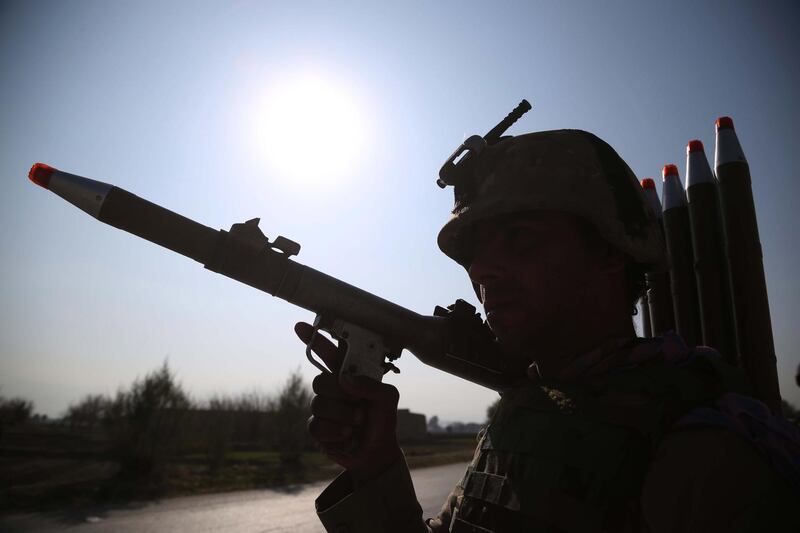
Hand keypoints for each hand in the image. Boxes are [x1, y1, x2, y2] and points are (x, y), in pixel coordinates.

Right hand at [295, 322, 403, 485]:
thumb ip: (371, 386)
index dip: (313, 339)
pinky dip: (335, 432)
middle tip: (359, 406)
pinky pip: (316, 425)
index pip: (328, 354)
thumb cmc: (383, 421)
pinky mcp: (317, 429)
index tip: (301, 326)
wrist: (377, 451)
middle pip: (319, 381)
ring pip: (318, 404)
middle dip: (340, 395)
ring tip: (357, 423)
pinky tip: (347, 435)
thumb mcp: (388, 399)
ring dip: (343, 416)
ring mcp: (323, 408)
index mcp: (348, 376)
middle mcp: (333, 389)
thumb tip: (345, 380)